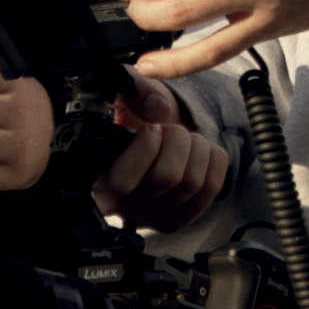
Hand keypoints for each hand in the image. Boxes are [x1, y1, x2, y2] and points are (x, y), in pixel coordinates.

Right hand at [92, 72, 229, 231]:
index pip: (123, 181)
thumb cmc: (131, 116)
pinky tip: (199, 151)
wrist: (149, 136)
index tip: (150, 128)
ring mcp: (148, 218)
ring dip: (197, 148)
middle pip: (167, 178)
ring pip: (191, 184)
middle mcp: (119, 206)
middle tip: (170, 128)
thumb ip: (133, 89)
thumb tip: (158, 109)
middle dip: (177, 139)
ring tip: (185, 137)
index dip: (147, 144)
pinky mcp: (176, 219)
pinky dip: (213, 160)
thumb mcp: (124, 92)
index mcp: (95, 178)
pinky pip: (211, 189)